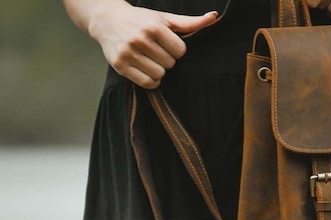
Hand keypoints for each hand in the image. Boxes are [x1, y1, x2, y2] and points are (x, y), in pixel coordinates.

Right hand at [88, 2, 217, 87]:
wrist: (107, 19)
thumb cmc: (141, 20)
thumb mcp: (164, 19)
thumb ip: (189, 22)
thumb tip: (214, 17)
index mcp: (154, 27)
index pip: (180, 51)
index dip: (176, 50)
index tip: (166, 44)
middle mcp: (140, 39)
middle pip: (170, 64)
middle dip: (166, 59)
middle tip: (155, 51)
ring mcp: (128, 53)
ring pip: (159, 75)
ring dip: (158, 71)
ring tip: (149, 59)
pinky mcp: (120, 65)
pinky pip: (147, 83)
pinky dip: (150, 80)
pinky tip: (146, 69)